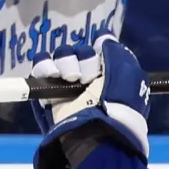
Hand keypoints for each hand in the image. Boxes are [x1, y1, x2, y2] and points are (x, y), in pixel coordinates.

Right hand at [29, 35, 152, 168]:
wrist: (95, 131)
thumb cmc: (117, 103)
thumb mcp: (128, 73)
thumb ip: (116, 51)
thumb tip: (102, 37)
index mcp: (110, 77)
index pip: (97, 50)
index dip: (98, 52)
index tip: (102, 61)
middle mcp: (89, 81)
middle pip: (78, 51)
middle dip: (84, 59)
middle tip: (88, 77)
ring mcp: (67, 86)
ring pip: (60, 55)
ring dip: (67, 62)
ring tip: (72, 78)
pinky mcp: (46, 92)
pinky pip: (40, 66)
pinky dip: (45, 66)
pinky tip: (55, 76)